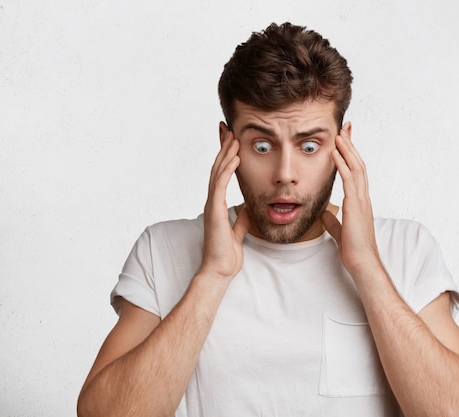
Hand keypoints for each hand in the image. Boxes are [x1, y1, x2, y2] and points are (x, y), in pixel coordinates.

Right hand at [200, 129, 249, 279]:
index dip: (225, 157)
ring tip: (233, 137)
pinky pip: (220, 185)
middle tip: (228, 130)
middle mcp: (212, 201)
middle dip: (223, 148)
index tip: (231, 141)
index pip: (221, 175)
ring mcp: (212, 204)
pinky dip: (227, 170)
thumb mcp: (238, 231)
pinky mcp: (215, 210)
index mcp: (217, 204)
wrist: (219, 270)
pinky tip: (234, 157)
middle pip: (217, 168)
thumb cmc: (226, 254)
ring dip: (226, 153)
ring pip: (217, 172)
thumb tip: (246, 208)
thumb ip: (240, 218)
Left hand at [322, 124, 382, 276]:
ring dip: (347, 149)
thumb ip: (334, 221)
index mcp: (360, 201)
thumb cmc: (354, 249)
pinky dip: (343, 164)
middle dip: (351, 145)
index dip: (351, 155)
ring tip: (340, 133)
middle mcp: (363, 197)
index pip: (356, 172)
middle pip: (358, 164)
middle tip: (345, 128)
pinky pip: (349, 180)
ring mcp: (361, 200)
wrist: (362, 262)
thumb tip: (325, 214)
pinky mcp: (356, 206)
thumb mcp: (339, 231)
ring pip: (356, 168)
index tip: (345, 141)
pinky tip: (336, 153)